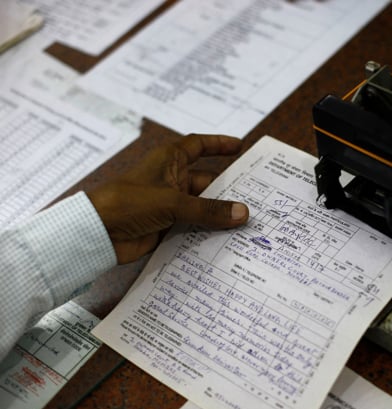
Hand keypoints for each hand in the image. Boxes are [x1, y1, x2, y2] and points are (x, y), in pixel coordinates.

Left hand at [87, 134, 248, 263]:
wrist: (96, 233)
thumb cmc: (128, 203)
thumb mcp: (172, 203)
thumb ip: (208, 210)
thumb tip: (243, 212)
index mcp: (169, 161)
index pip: (198, 146)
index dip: (218, 144)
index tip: (239, 147)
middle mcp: (171, 180)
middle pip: (206, 181)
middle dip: (227, 189)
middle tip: (255, 196)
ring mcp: (169, 204)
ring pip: (201, 207)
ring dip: (218, 214)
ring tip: (247, 222)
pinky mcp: (166, 227)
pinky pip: (193, 227)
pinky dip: (207, 232)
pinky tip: (226, 240)